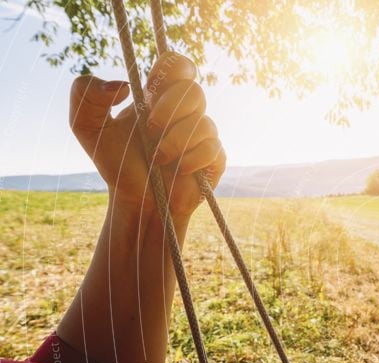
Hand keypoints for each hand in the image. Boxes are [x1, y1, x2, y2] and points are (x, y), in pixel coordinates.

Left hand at [69, 52, 224, 219]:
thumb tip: (123, 86)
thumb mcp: (86, 127)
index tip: (154, 86)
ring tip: (158, 158)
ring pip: (204, 122)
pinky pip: (213, 148)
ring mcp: (202, 135)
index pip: (178, 65)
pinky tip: (177, 170)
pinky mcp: (214, 158)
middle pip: (194, 90)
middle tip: (150, 130)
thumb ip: (85, 94)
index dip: (173, 68)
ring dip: (175, 141)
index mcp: (158, 97)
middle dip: (169, 110)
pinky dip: (191, 159)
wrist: (137, 202)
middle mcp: (184, 112)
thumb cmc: (115, 163)